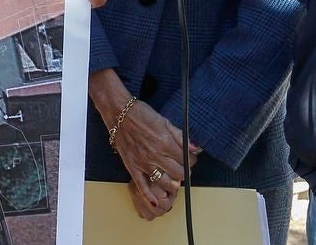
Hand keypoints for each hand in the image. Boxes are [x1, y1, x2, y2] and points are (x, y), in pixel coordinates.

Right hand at [89, 70, 186, 216]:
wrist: (119, 113)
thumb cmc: (141, 114)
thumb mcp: (164, 121)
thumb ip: (181, 136)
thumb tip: (196, 148)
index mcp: (165, 143)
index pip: (187, 160)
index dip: (191, 160)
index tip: (189, 158)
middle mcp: (156, 155)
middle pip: (179, 174)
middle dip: (184, 172)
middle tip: (182, 168)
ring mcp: (144, 163)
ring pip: (165, 183)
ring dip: (173, 185)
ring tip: (174, 180)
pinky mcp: (132, 167)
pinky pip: (142, 186)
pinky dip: (149, 197)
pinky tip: (156, 202)